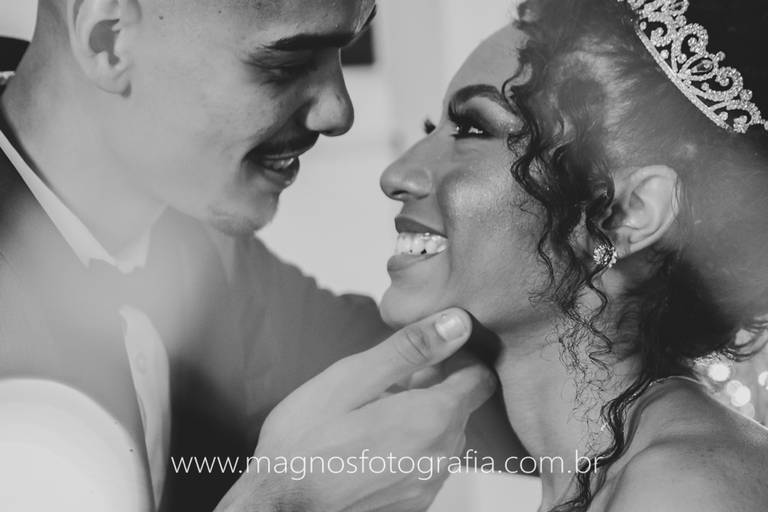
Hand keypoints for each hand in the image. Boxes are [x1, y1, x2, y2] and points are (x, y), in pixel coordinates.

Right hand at [216, 308, 495, 511]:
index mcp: (431, 419)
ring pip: (444, 435)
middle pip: (461, 406)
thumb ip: (410, 349)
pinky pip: (428, 462)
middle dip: (432, 388)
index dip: (456, 358)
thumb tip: (456, 323)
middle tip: (383, 385)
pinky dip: (410, 446)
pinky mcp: (415, 504)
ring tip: (372, 415)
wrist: (277, 509)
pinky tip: (370, 445)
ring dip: (420, 417)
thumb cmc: (303, 443)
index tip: (422, 355)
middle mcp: (441, 457)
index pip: (480, 378)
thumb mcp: (350, 379)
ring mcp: (429, 486)